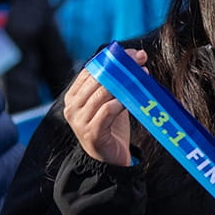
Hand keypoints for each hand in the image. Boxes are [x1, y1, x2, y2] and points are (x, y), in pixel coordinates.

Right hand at [63, 48, 148, 165]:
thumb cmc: (111, 128)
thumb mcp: (110, 101)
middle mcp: (72, 106)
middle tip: (141, 59)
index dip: (112, 59)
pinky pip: (108, 110)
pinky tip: (134, 97)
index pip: (91, 70)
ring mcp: (79, 120)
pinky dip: (122, 101)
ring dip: (125, 82)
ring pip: (102, 92)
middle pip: (97, 78)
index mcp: (73, 96)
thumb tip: (134, 58)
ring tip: (143, 75)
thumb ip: (115, 83)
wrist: (109, 160)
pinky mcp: (91, 133)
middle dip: (121, 66)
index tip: (133, 53)